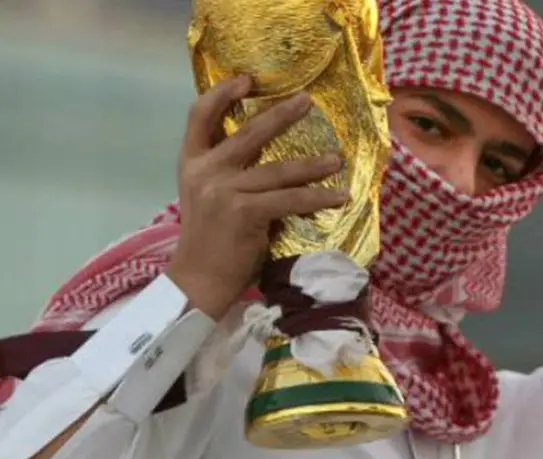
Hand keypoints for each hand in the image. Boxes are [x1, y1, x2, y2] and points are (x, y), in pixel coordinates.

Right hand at [167, 75, 347, 319]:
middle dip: (281, 115)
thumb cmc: (210, 240)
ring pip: (278, 170)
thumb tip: (270, 154)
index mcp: (192, 163)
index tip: (247, 80)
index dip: (222, 94)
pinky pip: (289, 200)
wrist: (198, 281)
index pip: (199, 117)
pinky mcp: (244, 213)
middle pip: (248, 134)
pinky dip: (316, 197)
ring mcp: (224, 191)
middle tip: (307, 101)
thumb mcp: (207, 197)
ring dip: (313, 164)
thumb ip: (228, 172)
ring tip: (337, 159)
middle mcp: (205, 172)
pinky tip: (337, 196)